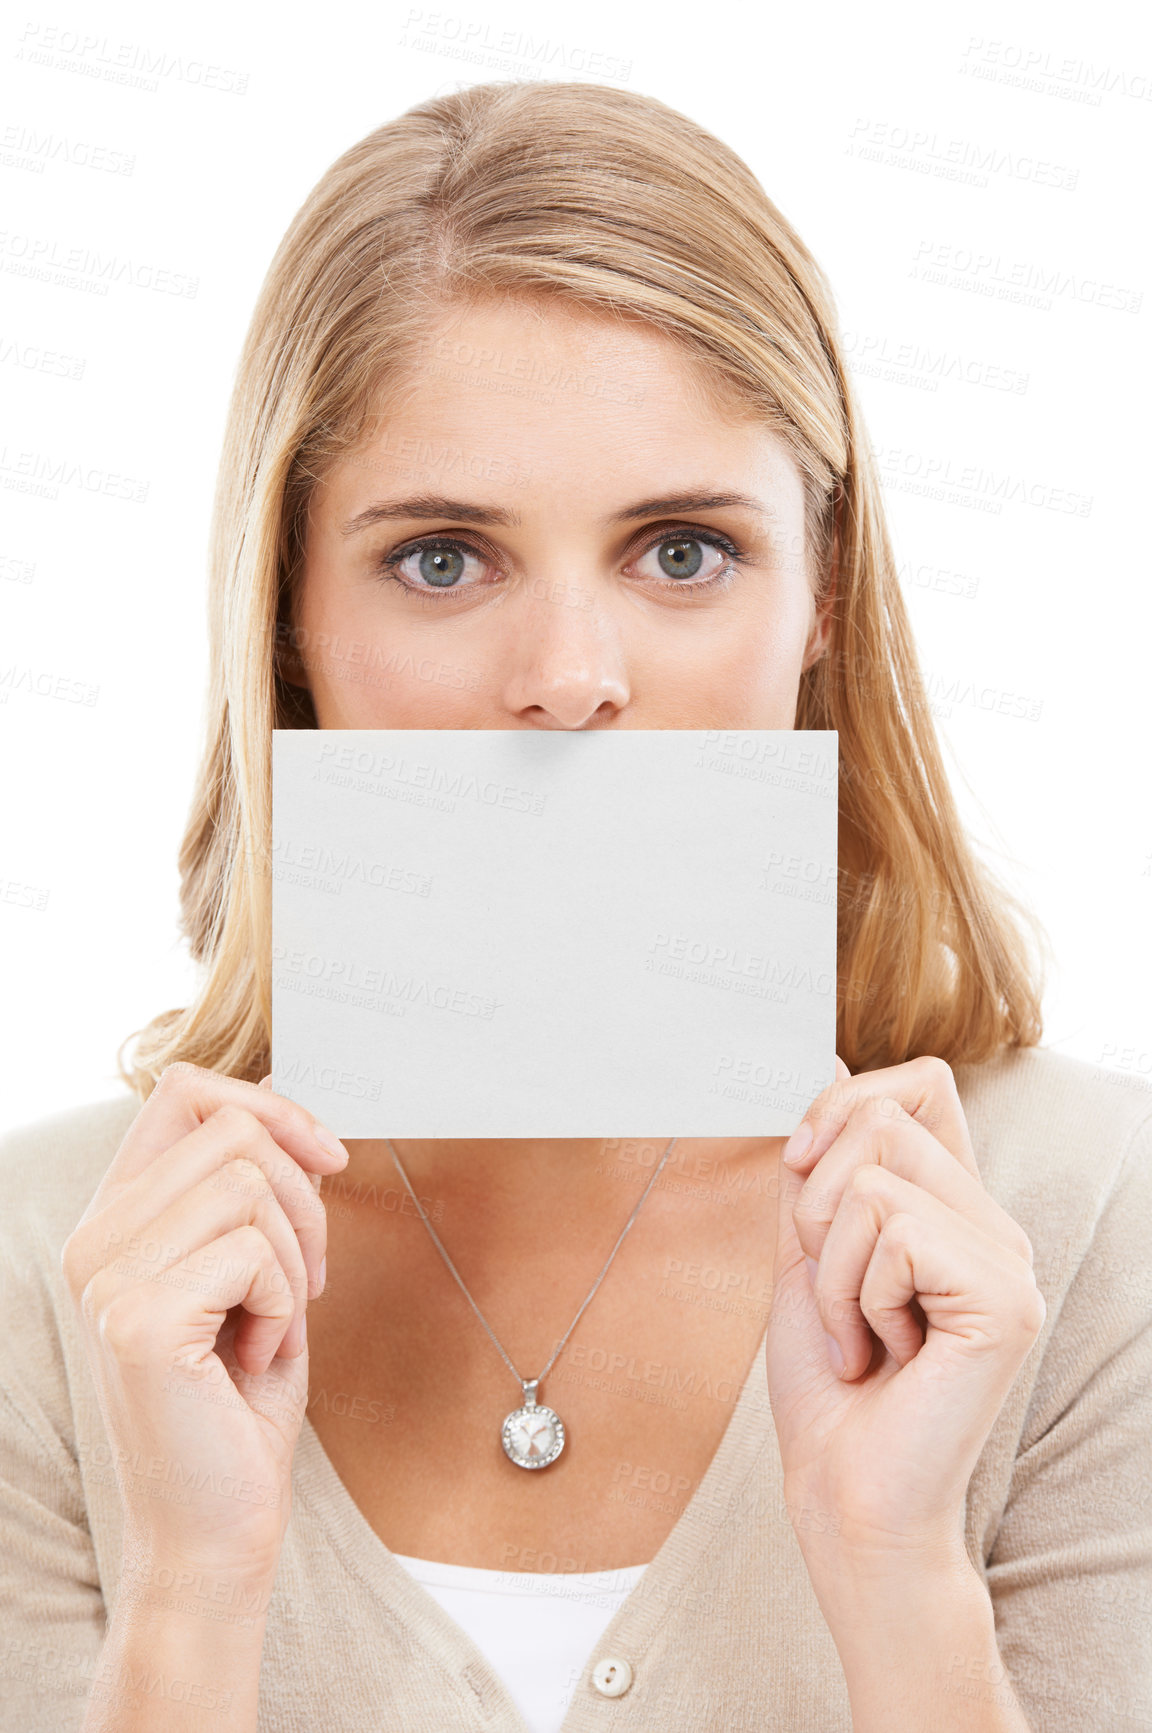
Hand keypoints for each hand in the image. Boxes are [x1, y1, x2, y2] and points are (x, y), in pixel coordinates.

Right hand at [61, 1063, 348, 1583]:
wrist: (217, 1526)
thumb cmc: (239, 1401)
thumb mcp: (254, 1268)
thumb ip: (251, 1184)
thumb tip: (277, 1088)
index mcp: (116, 1218)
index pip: (182, 1089)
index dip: (270, 1104)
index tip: (327, 1157)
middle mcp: (95, 1239)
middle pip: (235, 1129)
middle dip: (304, 1199)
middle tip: (302, 1282)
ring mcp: (108, 1278)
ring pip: (251, 1183)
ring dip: (295, 1258)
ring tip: (269, 1326)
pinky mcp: (139, 1319)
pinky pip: (255, 1250)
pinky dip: (285, 1303)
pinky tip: (253, 1357)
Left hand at [766, 1055, 1045, 1567]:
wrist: (843, 1493)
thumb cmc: (829, 1387)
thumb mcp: (808, 1253)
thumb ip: (818, 1167)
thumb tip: (825, 1068)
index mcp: (954, 1206)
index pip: (922, 1080)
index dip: (844, 1103)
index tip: (800, 1168)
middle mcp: (992, 1224)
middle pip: (882, 1114)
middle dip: (816, 1202)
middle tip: (835, 1289)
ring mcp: (1006, 1261)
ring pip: (875, 1173)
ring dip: (832, 1263)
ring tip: (860, 1332)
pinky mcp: (1001, 1300)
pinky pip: (892, 1231)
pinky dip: (855, 1296)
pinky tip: (882, 1353)